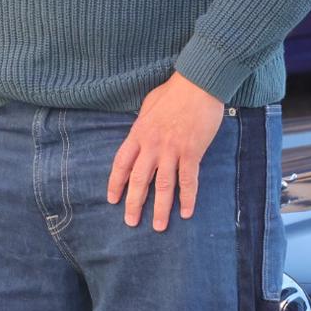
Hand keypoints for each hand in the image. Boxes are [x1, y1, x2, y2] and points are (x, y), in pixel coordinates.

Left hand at [107, 72, 225, 230]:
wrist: (198, 84)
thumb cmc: (173, 91)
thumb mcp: (148, 106)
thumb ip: (143, 125)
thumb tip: (140, 137)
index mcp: (139, 133)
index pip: (122, 163)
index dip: (116, 183)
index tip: (112, 199)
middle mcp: (152, 145)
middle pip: (139, 180)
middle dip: (134, 203)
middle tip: (131, 222)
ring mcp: (172, 150)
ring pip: (163, 186)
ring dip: (161, 208)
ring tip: (158, 226)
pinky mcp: (192, 152)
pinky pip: (188, 181)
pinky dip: (188, 198)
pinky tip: (186, 212)